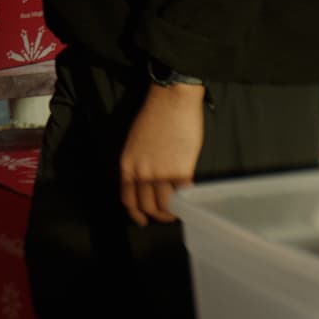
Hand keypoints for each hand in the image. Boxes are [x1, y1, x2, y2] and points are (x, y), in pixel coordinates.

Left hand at [119, 83, 206, 226]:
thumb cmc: (154, 115)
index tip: (143, 220)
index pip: (128, 198)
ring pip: (165, 205)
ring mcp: (161, 173)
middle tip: (167, 216)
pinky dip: (187, 201)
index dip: (136, 213)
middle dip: (157, 215)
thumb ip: (138, 163)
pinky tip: (190, 200)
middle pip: (147, 205)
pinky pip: (183, 195)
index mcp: (127, 164)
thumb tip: (147, 181)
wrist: (171, 99)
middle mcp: (141, 172)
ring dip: (172, 212)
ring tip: (179, 211)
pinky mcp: (181, 170)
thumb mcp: (135, 142)